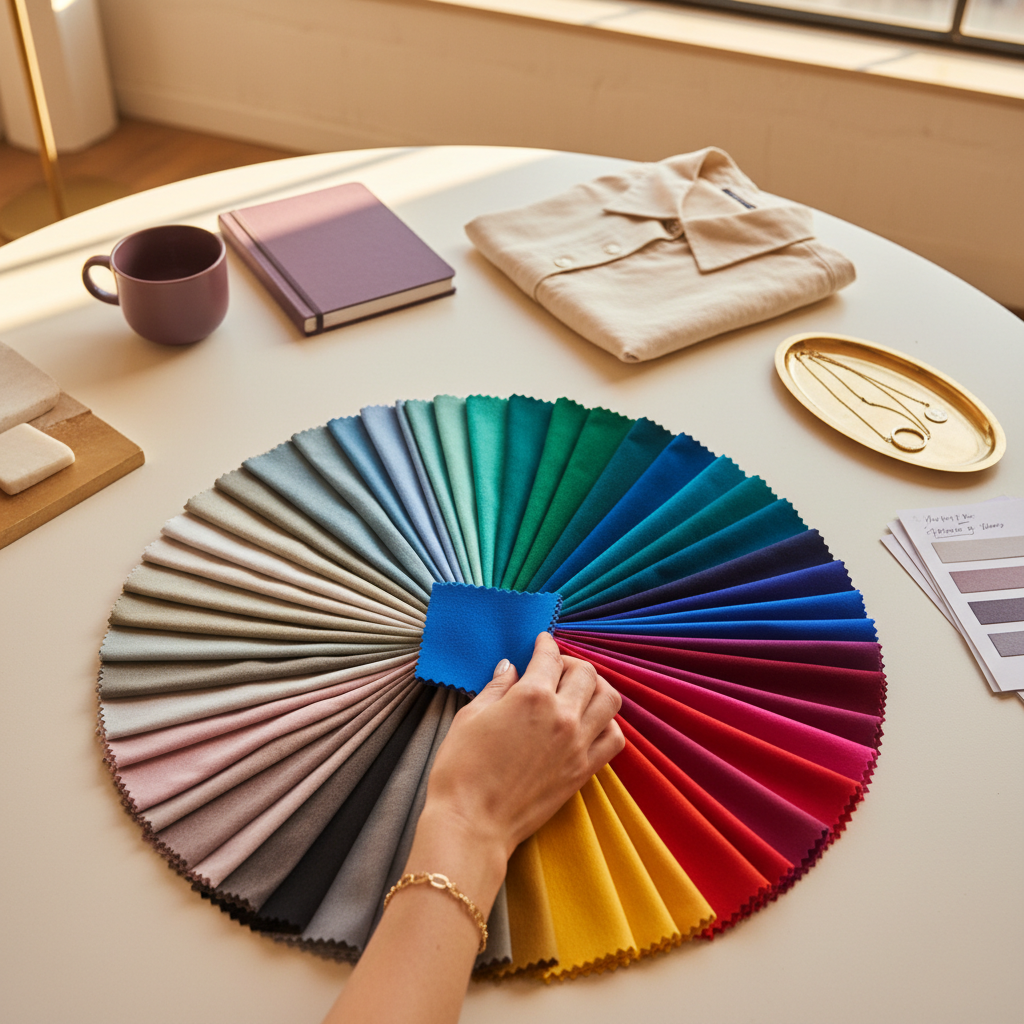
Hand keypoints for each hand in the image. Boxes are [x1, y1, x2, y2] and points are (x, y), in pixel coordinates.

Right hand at [422, 631, 623, 864]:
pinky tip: (589, 723)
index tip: (542, 642)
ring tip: (578, 691)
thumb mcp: (470, 717)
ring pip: (609, 700)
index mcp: (531, 696)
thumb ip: (496, 687)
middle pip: (586, 673)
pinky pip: (614, 739)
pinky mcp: (583, 771)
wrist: (473, 823)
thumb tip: (509, 668)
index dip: (545, 644)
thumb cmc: (462, 769)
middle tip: (555, 668)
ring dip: (596, 688)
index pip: (549, 657)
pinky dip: (608, 724)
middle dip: (570, 663)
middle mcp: (562, 716)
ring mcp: (578, 744)